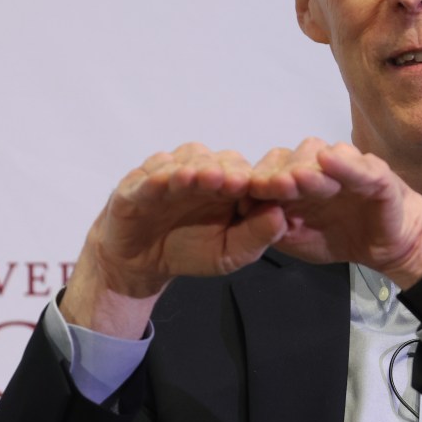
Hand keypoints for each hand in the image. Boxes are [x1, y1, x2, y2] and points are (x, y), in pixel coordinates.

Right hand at [62, 145, 287, 337]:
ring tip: (203, 179)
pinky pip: (150, 176)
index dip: (260, 181)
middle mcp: (204, 170)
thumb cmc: (190, 250)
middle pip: (222, 161)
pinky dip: (158, 178)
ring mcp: (171, 172)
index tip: (271, 190)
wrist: (142, 261)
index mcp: (231, 185)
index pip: (251, 174)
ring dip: (196, 169)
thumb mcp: (230, 252)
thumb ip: (256, 236)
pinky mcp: (139, 182)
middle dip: (230, 171)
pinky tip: (166, 183)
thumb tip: (281, 217)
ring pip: (187, 160)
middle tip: (237, 182)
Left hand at [247, 138, 421, 287]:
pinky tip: (328, 161)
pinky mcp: (374, 172)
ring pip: (319, 155)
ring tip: (294, 180)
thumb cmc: (342, 238)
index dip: (257, 180)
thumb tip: (245, 210)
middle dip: (276, 172)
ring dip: (305, 167)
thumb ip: (271, 227)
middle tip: (264, 186)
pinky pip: (358, 165)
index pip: (271, 170)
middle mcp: (317, 167)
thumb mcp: (298, 241)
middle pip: (290, 157)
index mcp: (296, 180)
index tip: (243, 193)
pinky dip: (343, 164)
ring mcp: (345, 166)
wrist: (388, 246)